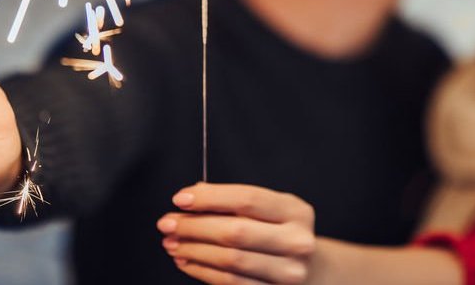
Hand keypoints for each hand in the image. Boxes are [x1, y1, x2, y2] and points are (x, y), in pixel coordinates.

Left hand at [158, 183, 316, 284]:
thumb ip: (231, 203)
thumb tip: (190, 198)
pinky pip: (230, 283)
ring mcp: (289, 273)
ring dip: (193, 251)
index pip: (247, 199)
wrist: (307, 270)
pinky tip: (186, 261)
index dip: (210, 198)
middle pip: (235, 232)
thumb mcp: (266, 211)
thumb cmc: (276, 233)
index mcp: (296, 211)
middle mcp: (298, 242)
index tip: (180, 199)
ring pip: (230, 261)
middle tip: (167, 224)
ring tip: (172, 243)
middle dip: (194, 227)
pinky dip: (202, 271)